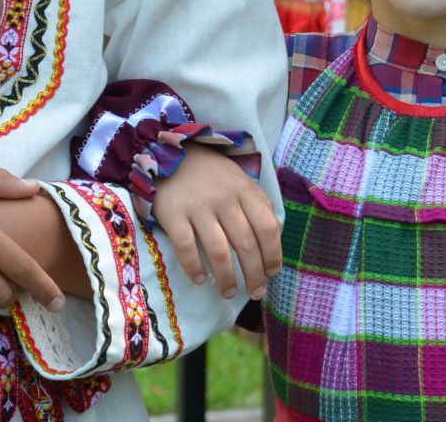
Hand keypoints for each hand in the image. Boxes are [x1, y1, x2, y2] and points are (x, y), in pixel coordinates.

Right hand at [154, 146, 281, 301]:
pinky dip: (194, 268)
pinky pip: (186, 247)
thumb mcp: (241, 181)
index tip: (273, 273)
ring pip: (218, 251)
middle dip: (254, 274)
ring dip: (226, 278)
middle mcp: (224, 198)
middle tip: (256, 293)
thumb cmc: (212, 174)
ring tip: (229, 293)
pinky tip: (201, 279)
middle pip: (246, 244)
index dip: (273, 254)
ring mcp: (198, 206)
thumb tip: (274, 239)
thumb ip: (257, 205)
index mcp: (245, 190)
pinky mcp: (173, 214)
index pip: (268, 227)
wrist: (171, 152)